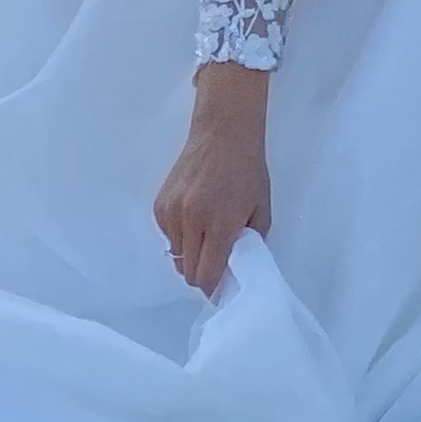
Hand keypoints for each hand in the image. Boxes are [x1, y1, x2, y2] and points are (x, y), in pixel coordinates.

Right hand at [153, 73, 271, 295]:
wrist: (222, 134)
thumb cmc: (248, 171)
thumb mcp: (262, 209)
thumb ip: (251, 242)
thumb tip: (237, 267)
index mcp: (219, 225)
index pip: (206, 275)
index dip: (214, 287)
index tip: (222, 286)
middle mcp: (190, 221)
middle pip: (188, 271)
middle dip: (202, 274)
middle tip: (216, 263)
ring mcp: (171, 213)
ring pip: (176, 255)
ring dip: (190, 254)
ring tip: (206, 234)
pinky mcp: (159, 205)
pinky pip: (167, 236)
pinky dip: (180, 236)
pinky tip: (194, 218)